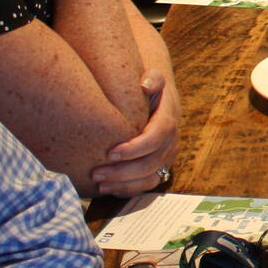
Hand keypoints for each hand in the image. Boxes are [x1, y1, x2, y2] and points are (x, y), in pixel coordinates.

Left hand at [91, 69, 179, 196]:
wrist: (160, 100)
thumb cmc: (149, 89)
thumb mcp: (154, 78)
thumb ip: (153, 77)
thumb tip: (146, 84)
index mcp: (168, 120)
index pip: (156, 138)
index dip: (135, 148)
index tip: (110, 153)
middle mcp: (170, 142)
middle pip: (151, 163)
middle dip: (123, 171)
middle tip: (96, 173)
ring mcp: (166, 157)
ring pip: (150, 178)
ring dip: (124, 184)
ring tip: (100, 184)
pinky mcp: (158, 167)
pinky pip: (147, 184)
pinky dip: (128, 189)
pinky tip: (107, 189)